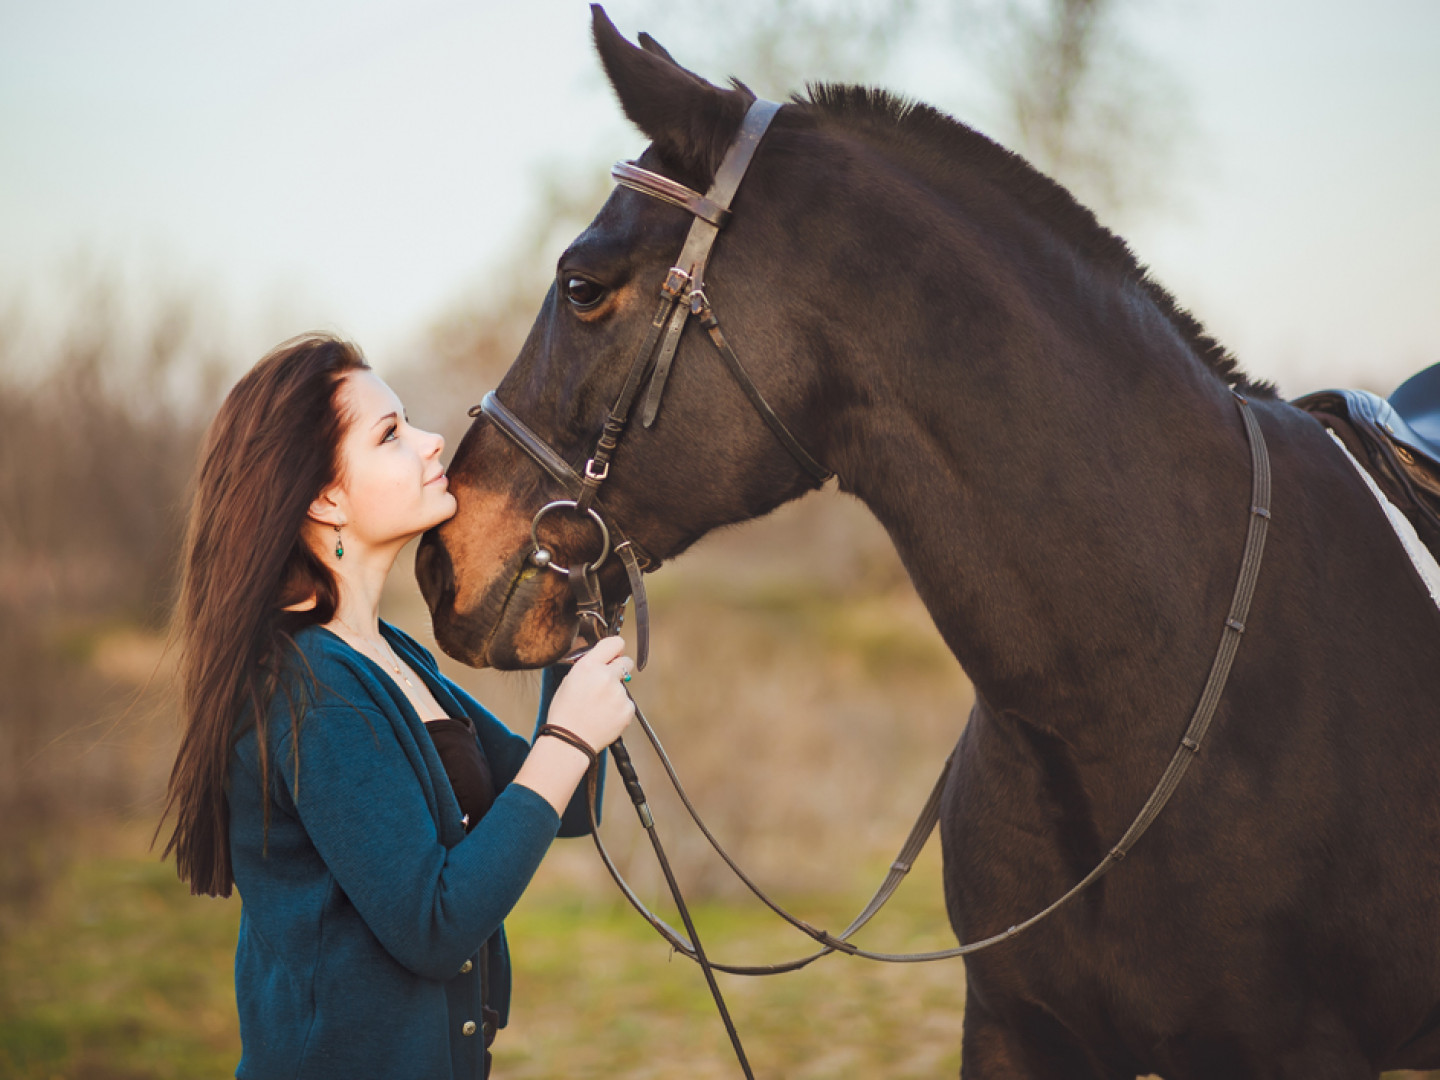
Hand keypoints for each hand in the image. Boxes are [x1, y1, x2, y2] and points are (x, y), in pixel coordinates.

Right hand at [547, 636, 634, 751]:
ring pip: (624, 686)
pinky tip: (604, 717)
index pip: (615, 643)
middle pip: (626, 662)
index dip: (616, 648)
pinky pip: (627, 703)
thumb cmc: (565, 712)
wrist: (570, 740)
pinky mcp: (628, 709)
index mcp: (589, 666)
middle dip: (620, 669)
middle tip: (608, 682)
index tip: (615, 654)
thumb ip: (589, 667)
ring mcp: (619, 693)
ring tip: (598, 708)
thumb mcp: (570, 680)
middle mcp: (606, 676)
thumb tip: (605, 661)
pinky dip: (619, 709)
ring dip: (615, 693)